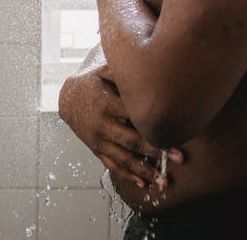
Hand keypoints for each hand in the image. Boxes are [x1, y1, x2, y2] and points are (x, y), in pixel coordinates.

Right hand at [58, 66, 182, 187]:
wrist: (67, 99)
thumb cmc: (92, 83)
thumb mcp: (104, 72)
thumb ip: (124, 73)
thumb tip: (150, 62)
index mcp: (108, 104)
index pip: (135, 115)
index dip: (155, 123)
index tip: (176, 130)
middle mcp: (103, 124)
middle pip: (133, 140)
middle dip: (157, 151)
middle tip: (179, 158)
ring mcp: (99, 140)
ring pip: (124, 159)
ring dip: (145, 171)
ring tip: (164, 180)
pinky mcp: (96, 149)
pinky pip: (113, 165)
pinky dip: (128, 175)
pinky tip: (144, 184)